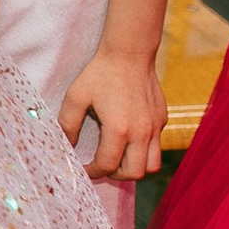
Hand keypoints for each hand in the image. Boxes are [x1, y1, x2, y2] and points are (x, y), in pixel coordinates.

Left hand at [59, 50, 165, 180]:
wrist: (129, 54)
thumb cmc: (100, 73)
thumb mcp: (76, 96)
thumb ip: (68, 123)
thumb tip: (67, 145)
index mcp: (119, 129)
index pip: (108, 165)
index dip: (92, 172)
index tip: (83, 169)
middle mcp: (142, 132)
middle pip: (135, 173)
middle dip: (115, 175)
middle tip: (101, 166)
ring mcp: (155, 127)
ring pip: (152, 165)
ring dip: (134, 167)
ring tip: (117, 158)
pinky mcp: (161, 119)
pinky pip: (156, 146)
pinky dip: (143, 151)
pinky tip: (127, 139)